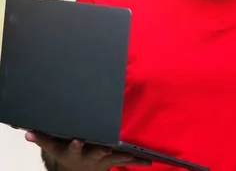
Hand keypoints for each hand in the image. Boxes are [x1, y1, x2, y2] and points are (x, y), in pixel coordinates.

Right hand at [26, 131, 151, 170]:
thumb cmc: (67, 154)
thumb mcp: (54, 147)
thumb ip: (43, 138)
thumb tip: (28, 132)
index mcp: (75, 152)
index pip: (74, 148)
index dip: (76, 145)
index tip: (78, 140)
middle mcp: (90, 158)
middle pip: (95, 155)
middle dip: (101, 152)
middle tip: (107, 149)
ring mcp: (103, 162)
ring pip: (114, 160)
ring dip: (123, 158)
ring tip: (132, 155)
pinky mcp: (115, 162)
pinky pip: (127, 161)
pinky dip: (137, 161)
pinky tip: (149, 161)